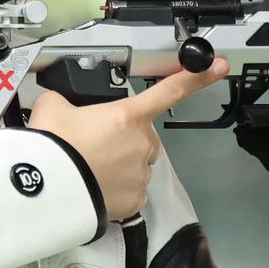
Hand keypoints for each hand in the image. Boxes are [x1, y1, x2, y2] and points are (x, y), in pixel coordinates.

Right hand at [27, 59, 227, 221]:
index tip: (220, 67)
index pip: (169, 90)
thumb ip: (65, 100)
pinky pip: (133, 191)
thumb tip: (60, 104)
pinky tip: (98, 185)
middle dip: (126, 140)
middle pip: (144, 137)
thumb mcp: (52, 107)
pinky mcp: (135, 200)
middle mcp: (141, 143)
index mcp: (127, 115)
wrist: (47, 189)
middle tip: (95, 145)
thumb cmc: (53, 148)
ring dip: (121, 165)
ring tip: (91, 167)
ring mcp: (140, 173)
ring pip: (138, 165)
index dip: (197, 77)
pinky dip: (119, 190)